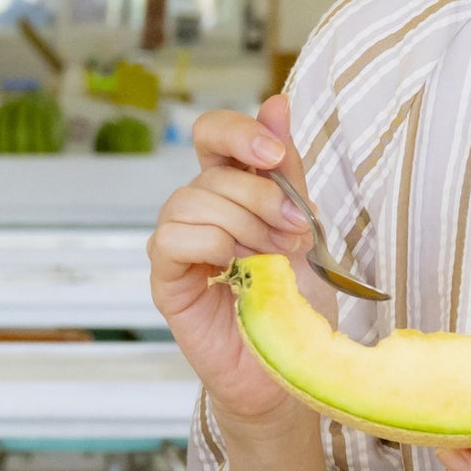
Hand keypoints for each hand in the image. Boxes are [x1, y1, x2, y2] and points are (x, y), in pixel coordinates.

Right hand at [148, 95, 319, 431]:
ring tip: (269, 259)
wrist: (290, 367)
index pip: (213, 135)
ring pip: (189, 200)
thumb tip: (277, 103)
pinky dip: (209, 245)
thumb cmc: (295, 301)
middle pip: (211, 170)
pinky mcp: (167, 280)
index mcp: (230, 190)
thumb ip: (286, 171)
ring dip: (241, 225)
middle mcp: (199, 211)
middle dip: (261, 197)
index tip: (273, 155)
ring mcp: (179, 244)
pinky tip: (234, 268)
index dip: (239, 132)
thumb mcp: (303, 226)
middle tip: (296, 234)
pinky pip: (171, 239)